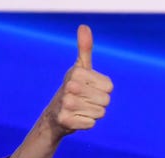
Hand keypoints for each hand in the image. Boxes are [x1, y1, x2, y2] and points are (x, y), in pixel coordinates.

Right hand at [42, 24, 113, 140]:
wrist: (55, 114)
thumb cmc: (73, 89)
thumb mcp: (80, 68)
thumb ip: (85, 49)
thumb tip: (84, 26)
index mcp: (77, 72)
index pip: (109, 86)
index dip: (103, 90)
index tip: (90, 89)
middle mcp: (70, 86)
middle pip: (106, 100)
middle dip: (99, 103)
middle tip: (85, 101)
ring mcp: (66, 104)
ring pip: (100, 113)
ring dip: (93, 113)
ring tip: (80, 109)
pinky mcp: (66, 121)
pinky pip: (91, 124)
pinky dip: (86, 123)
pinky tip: (76, 119)